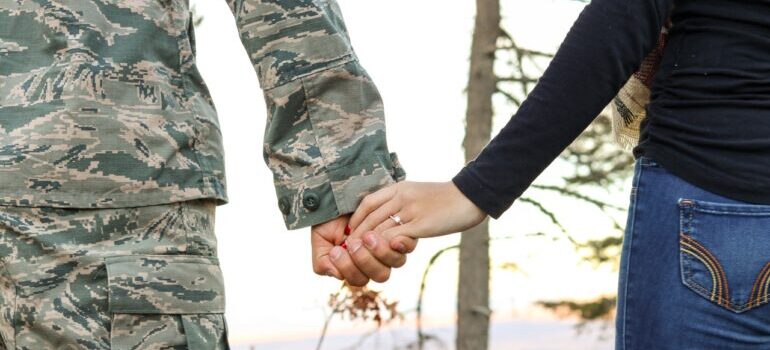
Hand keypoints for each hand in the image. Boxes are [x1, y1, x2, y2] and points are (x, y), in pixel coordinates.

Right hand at [311, 215, 412, 285]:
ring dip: (381, 251)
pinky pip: (407, 245)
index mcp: (358, 267)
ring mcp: (391, 248)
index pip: (359, 278)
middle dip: (365, 260)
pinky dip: (400, 244)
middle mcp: (377, 261)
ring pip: (396, 262)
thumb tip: (336, 274)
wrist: (343, 195)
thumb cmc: (330, 221)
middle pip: (380, 275)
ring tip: (368, 236)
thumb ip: (323, 262)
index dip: (349, 268)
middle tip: (353, 243)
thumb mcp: (321, 241)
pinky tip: (393, 238)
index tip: (337, 250)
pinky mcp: (402, 233)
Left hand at [349, 181, 486, 248]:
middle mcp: (402, 197)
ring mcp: (411, 210)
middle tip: (347, 248)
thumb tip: (390, 216)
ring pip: (379, 228)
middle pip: (370, 217)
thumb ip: (403, 202)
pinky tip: (378, 254)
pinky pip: (395, 236)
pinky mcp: (421, 224)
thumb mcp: (419, 193)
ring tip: (357, 254)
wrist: (470, 196)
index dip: (356, 218)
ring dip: (366, 243)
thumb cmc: (446, 198)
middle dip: (356, 234)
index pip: (369, 202)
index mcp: (400, 188)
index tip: (350, 231)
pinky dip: (382, 246)